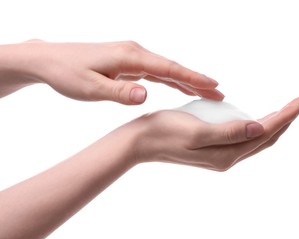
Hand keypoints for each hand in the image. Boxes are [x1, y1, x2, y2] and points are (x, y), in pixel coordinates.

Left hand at [16, 40, 222, 103]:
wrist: (49, 59)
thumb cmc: (67, 73)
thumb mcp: (90, 88)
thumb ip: (119, 92)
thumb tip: (146, 95)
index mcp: (130, 57)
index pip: (168, 69)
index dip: (192, 78)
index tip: (214, 85)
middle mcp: (135, 53)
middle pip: (173, 68)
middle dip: (197, 80)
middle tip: (220, 93)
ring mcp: (132, 57)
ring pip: (166, 70)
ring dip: (186, 81)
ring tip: (207, 92)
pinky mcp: (128, 63)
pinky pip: (155, 73)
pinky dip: (171, 80)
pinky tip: (180, 87)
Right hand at [131, 97, 298, 170]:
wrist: (141, 141)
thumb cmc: (164, 132)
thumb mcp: (196, 132)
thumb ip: (229, 132)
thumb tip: (259, 128)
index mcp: (225, 155)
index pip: (265, 133)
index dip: (285, 117)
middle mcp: (226, 158)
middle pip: (265, 139)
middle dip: (285, 121)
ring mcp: (219, 154)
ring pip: (255, 140)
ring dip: (273, 124)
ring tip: (285, 110)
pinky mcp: (212, 148)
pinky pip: (242, 139)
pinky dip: (256, 127)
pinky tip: (256, 118)